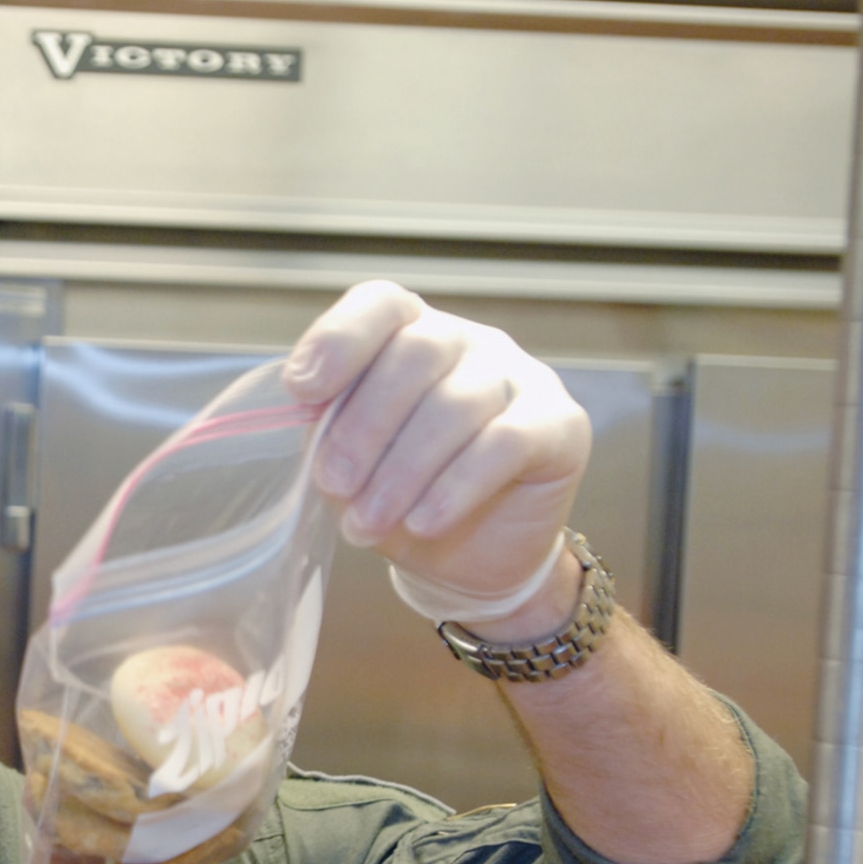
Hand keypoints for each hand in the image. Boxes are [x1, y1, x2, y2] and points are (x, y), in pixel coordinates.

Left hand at [283, 281, 590, 612]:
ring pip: (457, 404)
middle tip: (335, 487)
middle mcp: (467, 343)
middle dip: (364, 427)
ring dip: (402, 472)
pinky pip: (505, 442)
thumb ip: (330, 426)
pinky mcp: (560, 423)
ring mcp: (518, 376)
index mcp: (410, 335)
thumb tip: (304, 407)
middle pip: (415, 353)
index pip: (380, 305)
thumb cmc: (401, 496)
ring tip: (368, 524)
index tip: (302, 392)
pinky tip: (425, 522)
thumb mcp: (351, 461)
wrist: (470, 558)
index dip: (339, 340)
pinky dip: (456, 487)